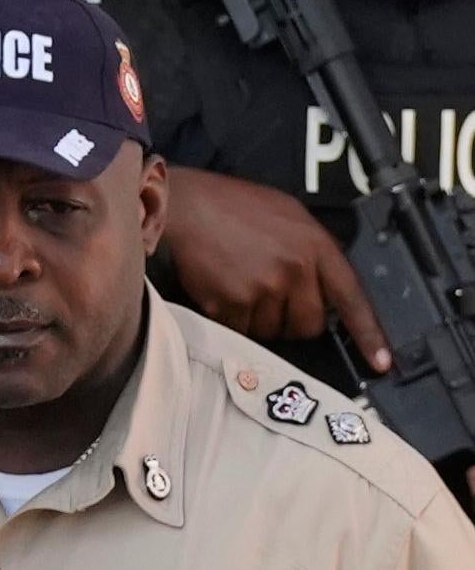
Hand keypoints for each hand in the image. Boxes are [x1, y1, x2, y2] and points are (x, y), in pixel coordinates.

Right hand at [162, 165, 392, 372]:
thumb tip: (324, 283)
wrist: (189, 207)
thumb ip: (313, 250)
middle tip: (275, 300)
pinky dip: (232, 319)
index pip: (351, 298)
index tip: (380, 362)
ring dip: (259, 319)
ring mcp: (262, 290)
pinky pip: (240, 330)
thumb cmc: (236, 207)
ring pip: (272, 332)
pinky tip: (224, 291)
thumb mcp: (291, 217)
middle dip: (294, 321)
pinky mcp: (230, 304)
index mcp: (315, 246)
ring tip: (243, 286)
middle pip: (308, 325)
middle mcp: (293, 271)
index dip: (368, 334)